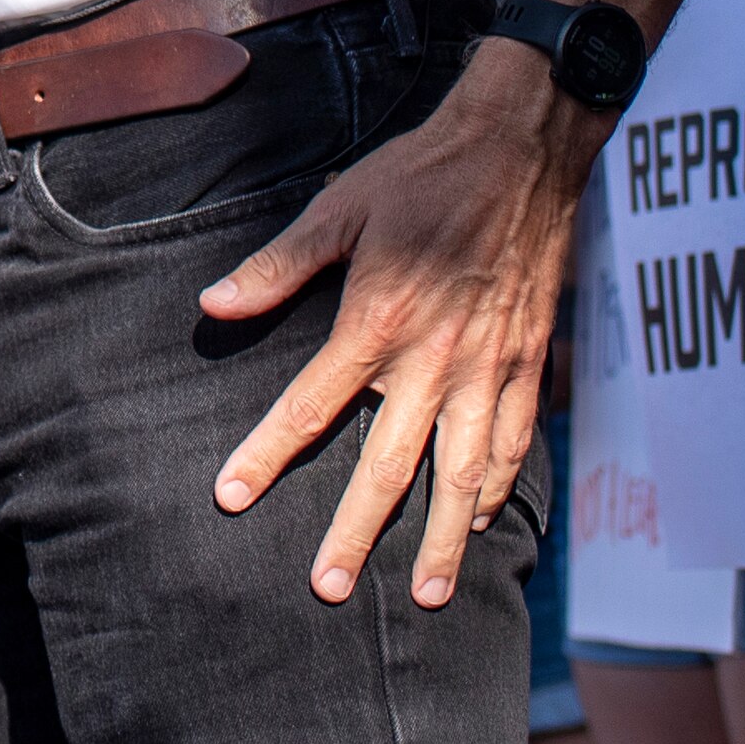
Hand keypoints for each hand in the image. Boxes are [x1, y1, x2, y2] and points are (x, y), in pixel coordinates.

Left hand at [196, 45, 585, 609]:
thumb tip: (215, 304)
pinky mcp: (530, 362)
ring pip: (465, 473)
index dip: (267, 455)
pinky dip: (499, 490)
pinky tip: (481, 521)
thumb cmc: (421, 175)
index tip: (231, 498)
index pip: (311, 408)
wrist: (521, 150)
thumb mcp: (339, 209)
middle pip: (390, 465)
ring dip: (443, 538)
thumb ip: (278, 267)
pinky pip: (516, 442)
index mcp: (378, 323)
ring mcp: (490, 368)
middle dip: (357, 532)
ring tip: (426, 592)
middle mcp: (437, 360)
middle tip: (329, 588)